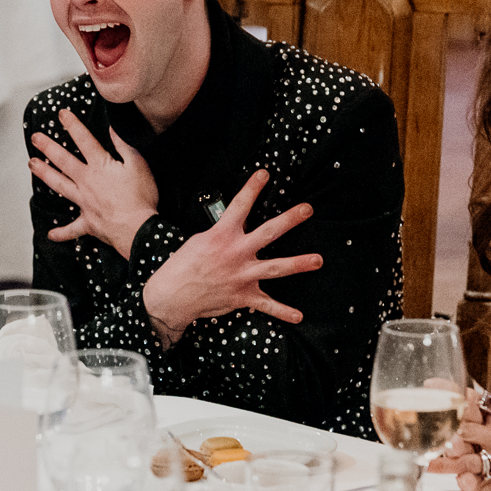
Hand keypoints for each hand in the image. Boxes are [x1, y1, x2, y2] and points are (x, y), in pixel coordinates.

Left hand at [28, 109, 158, 259]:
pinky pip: (72, 229)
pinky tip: (51, 233)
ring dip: (45, 174)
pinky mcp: (88, 222)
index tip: (61, 114)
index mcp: (100, 167)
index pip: (84, 140)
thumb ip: (124, 145)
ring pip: (60, 185)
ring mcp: (84, 202)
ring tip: (32, 165)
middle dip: (48, 147)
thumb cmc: (141, 198)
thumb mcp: (138, 165)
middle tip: (35, 138)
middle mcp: (87, 182)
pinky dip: (61, 232)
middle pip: (63, 161)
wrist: (138, 229)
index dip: (72, 125)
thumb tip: (113, 128)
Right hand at [141, 170, 321, 344]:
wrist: (172, 295)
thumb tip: (233, 227)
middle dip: (290, 220)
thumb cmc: (182, 266)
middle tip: (307, 209)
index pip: (240, 205)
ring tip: (318, 260)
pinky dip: (283, 312)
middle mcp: (236, 253)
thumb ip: (220, 234)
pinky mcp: (243, 295)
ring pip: (277, 267)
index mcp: (222, 236)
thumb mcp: (198, 241)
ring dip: (299, 263)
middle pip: (269, 232)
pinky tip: (298, 316)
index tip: (265, 174)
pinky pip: (267, 305)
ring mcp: (242, 275)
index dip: (253, 188)